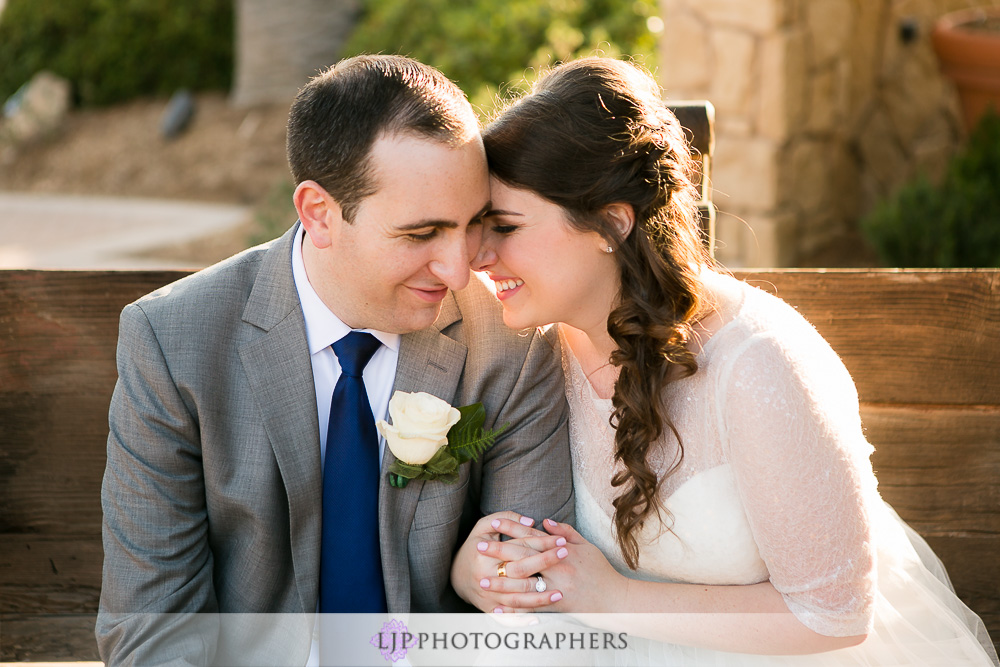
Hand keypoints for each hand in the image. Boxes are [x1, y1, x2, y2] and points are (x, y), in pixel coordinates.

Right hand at [451, 511, 566, 612]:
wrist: (456, 575)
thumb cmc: (475, 547)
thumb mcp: (483, 526)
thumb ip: (506, 518)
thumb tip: (531, 522)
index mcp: (485, 556)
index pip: (519, 548)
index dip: (541, 542)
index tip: (561, 539)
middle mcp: (487, 577)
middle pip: (521, 572)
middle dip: (546, 563)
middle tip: (566, 556)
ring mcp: (488, 596)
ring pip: (518, 599)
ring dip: (540, 598)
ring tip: (561, 593)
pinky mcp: (489, 610)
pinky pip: (509, 617)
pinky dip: (523, 619)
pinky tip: (540, 618)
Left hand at [490, 518, 625, 613]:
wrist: (616, 599)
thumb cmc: (601, 572)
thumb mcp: (586, 546)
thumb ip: (565, 532)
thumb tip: (545, 520)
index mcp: (562, 549)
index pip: (531, 535)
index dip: (511, 528)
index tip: (493, 523)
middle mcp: (557, 566)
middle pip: (522, 556)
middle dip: (498, 552)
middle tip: (477, 547)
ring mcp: (557, 586)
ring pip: (523, 583)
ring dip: (501, 581)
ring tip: (482, 579)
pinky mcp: (558, 605)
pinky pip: (532, 607)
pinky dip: (514, 609)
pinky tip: (498, 608)